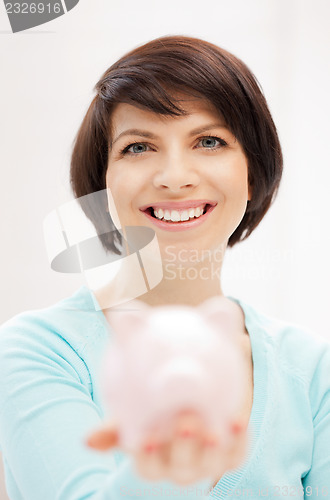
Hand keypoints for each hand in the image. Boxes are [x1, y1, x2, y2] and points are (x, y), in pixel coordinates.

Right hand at [86, 409, 247, 486]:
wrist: (194, 395)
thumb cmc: (158, 409)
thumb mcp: (137, 414)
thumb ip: (117, 428)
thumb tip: (86, 441)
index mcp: (155, 462)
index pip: (148, 469)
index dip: (147, 457)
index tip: (145, 437)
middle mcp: (182, 468)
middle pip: (182, 467)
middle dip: (184, 446)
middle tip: (186, 417)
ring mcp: (208, 463)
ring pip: (212, 465)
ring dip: (213, 448)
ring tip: (214, 427)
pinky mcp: (232, 454)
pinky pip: (238, 453)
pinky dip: (240, 438)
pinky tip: (237, 418)